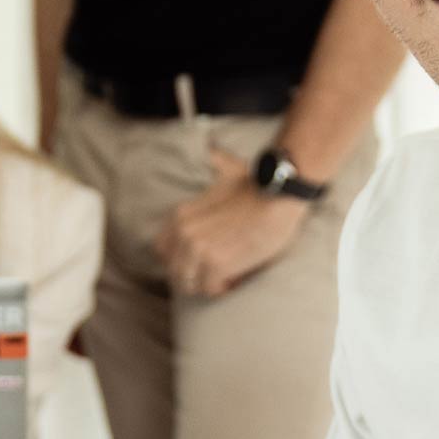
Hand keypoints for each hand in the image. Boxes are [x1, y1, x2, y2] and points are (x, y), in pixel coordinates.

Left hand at [155, 148, 309, 299]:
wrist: (277, 196)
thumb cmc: (257, 185)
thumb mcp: (225, 169)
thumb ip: (212, 163)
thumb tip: (211, 150)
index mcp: (180, 216)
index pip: (161, 251)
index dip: (178, 259)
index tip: (195, 262)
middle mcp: (183, 234)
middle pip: (174, 271)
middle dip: (192, 276)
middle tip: (212, 275)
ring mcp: (198, 250)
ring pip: (189, 284)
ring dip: (206, 285)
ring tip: (224, 278)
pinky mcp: (217, 264)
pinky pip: (210, 289)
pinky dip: (222, 288)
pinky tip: (234, 280)